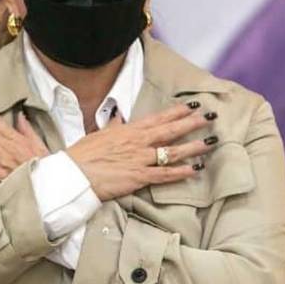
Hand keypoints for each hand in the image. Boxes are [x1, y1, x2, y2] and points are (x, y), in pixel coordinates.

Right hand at [66, 103, 217, 200]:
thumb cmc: (82, 156)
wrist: (73, 175)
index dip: (176, 112)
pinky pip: (164, 174)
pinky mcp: (138, 177)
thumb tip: (118, 117)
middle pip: (170, 130)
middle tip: (211, 117)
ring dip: (193, 146)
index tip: (192, 106)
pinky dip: (181, 172)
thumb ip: (112, 126)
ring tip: (211, 142)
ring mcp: (139, 159)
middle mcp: (137, 142)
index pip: (158, 118)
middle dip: (192, 123)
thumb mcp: (98, 135)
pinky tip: (195, 169)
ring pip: (172, 151)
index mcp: (128, 130)